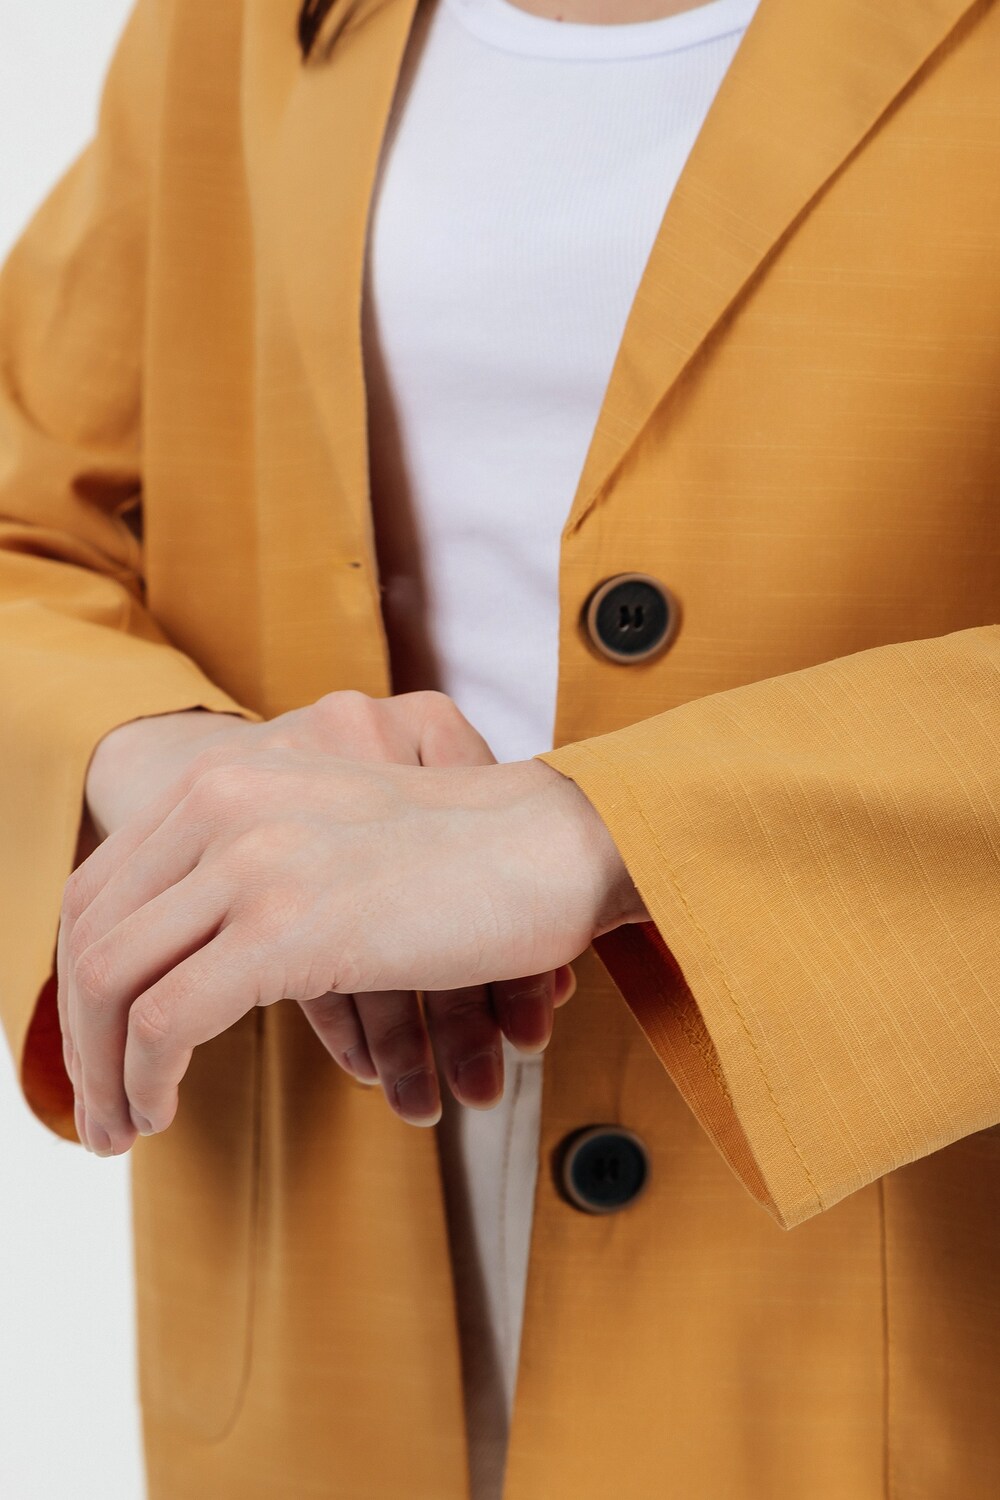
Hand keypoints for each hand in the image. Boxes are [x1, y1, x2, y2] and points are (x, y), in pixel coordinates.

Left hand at [64, 692, 594, 1150]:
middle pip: (92, 933)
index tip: (98, 1046)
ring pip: (115, 982)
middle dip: (80, 1035)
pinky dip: (146, 1081)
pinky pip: (169, 1020)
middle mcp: (227, 803)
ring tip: (123, 1130)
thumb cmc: (472, 858)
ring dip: (105, 1073)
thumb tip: (201, 974)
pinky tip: (161, 1115)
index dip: (84, 978)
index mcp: (234, 777)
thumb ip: (264, 880)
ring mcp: (253, 859)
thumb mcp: (339, 844)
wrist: (562, 837)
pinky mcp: (287, 923)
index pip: (106, 886)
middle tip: (96, 1109)